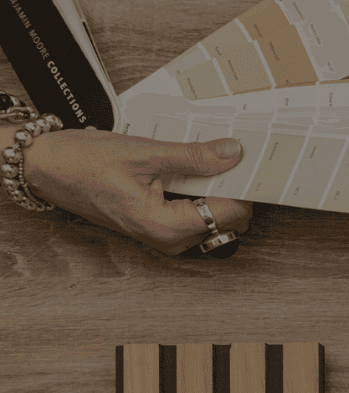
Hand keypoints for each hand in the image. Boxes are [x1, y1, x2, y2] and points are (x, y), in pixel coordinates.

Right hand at [15, 126, 252, 254]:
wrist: (48, 168)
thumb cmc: (84, 164)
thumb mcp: (143, 153)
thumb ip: (192, 156)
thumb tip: (231, 154)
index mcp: (165, 227)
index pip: (229, 215)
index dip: (245, 189)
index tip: (257, 166)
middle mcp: (168, 239)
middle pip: (226, 219)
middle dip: (234, 189)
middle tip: (238, 157)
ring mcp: (164, 235)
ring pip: (212, 216)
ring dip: (218, 189)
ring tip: (215, 158)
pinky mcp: (160, 225)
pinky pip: (195, 211)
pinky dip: (202, 190)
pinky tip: (196, 167)